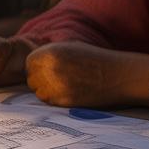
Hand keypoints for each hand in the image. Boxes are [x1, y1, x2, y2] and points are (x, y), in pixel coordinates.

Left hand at [24, 41, 145, 106]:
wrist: (119, 75)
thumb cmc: (95, 59)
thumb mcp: (70, 47)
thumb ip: (49, 53)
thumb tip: (31, 62)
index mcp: (51, 53)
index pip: (29, 63)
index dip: (36, 67)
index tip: (46, 69)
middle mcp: (50, 69)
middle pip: (31, 79)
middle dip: (40, 79)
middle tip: (56, 79)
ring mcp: (57, 86)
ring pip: (38, 92)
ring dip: (46, 90)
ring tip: (63, 85)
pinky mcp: (65, 101)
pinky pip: (50, 101)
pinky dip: (55, 98)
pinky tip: (69, 92)